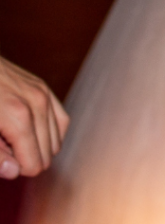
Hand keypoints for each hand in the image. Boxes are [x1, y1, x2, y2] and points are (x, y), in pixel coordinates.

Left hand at [0, 57, 68, 177]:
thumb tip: (13, 171)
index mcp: (18, 118)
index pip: (34, 163)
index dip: (17, 169)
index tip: (2, 160)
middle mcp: (37, 104)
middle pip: (47, 154)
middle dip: (26, 158)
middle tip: (5, 148)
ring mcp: (44, 94)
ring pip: (57, 140)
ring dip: (39, 147)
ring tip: (15, 142)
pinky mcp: (45, 88)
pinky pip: (62, 121)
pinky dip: (52, 134)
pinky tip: (34, 136)